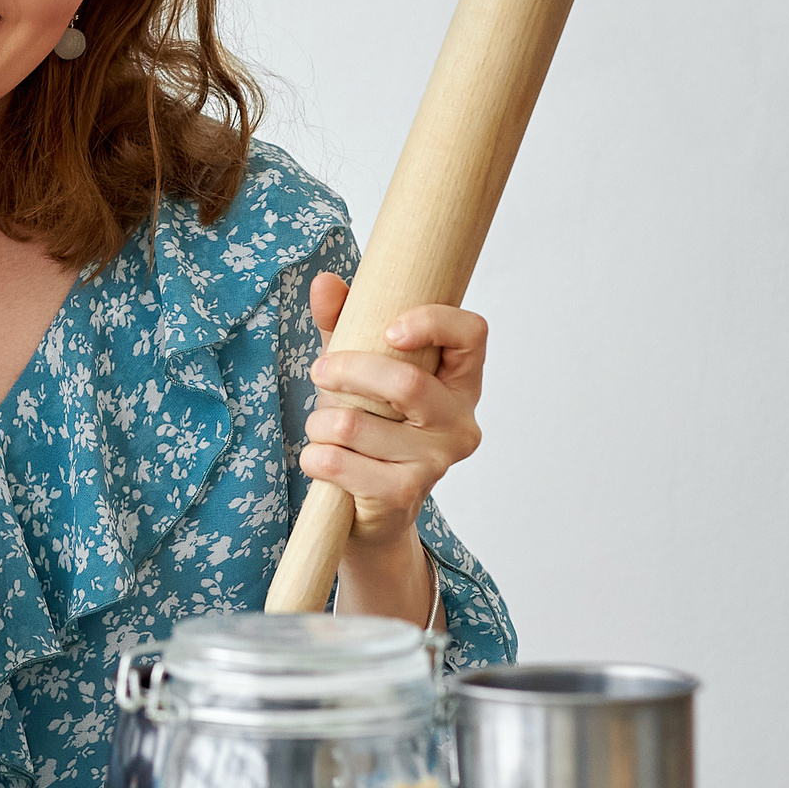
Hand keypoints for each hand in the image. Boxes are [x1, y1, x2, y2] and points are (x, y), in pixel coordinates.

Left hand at [302, 270, 485, 551]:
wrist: (371, 505)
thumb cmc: (370, 422)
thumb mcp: (358, 366)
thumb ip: (343, 321)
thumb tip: (325, 282)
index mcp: (460, 380)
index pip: (472, 333)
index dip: (433, 322)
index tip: (389, 329)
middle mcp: (460, 421)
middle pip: (406, 383)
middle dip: (348, 371)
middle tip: (319, 371)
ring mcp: (437, 461)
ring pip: (357, 425)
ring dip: (321, 422)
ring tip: (320, 427)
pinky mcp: (405, 493)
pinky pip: (340, 463)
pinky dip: (316, 457)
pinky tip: (320, 459)